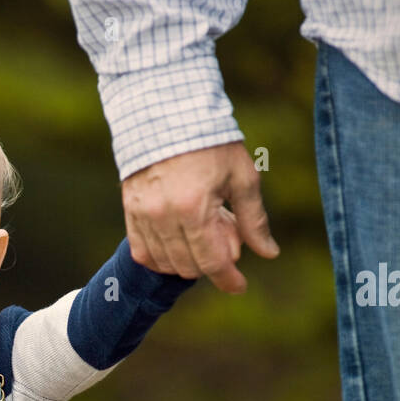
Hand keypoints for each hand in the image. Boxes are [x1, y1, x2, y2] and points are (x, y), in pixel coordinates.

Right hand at [122, 142, 279, 292]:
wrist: (166, 114)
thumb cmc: (211, 143)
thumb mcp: (241, 177)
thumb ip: (253, 219)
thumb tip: (269, 253)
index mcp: (195, 208)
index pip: (211, 261)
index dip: (227, 279)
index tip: (239, 286)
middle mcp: (164, 216)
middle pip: (189, 266)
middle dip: (211, 263)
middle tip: (226, 239)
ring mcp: (143, 215)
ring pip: (165, 263)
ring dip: (187, 260)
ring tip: (203, 234)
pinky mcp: (130, 211)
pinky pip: (142, 252)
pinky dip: (161, 257)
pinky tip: (177, 245)